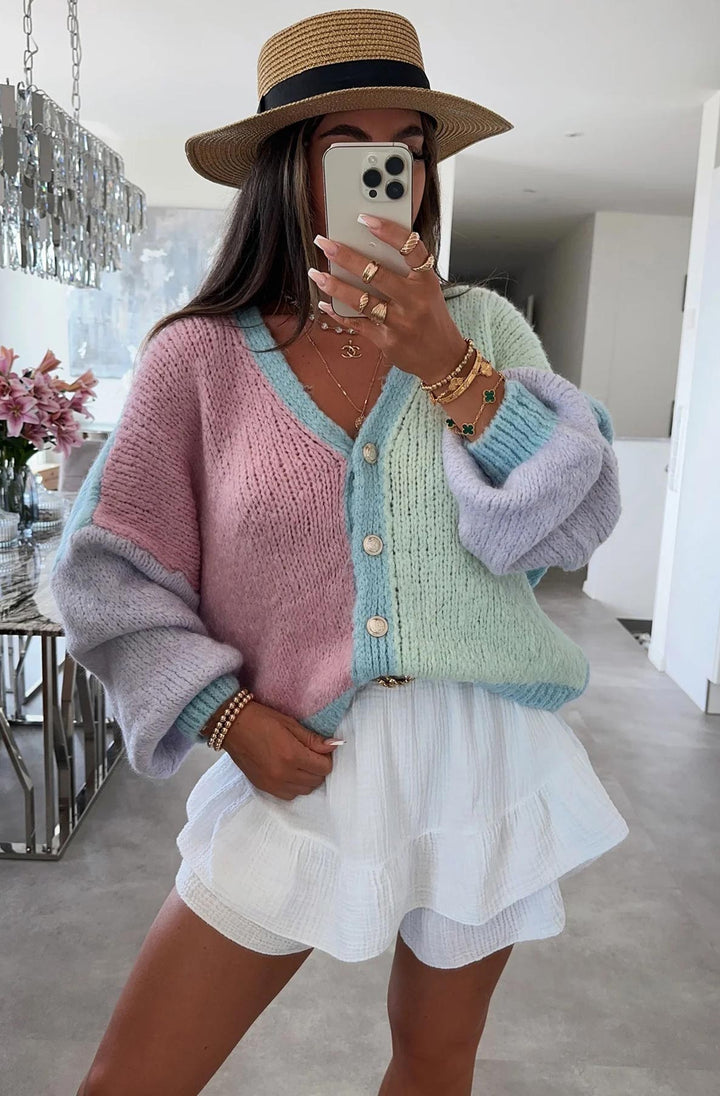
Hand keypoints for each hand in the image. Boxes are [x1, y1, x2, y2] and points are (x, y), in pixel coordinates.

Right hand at [220, 699, 341, 800]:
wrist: (231, 726)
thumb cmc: (261, 719)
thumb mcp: (290, 724)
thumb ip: (313, 739)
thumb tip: (334, 745)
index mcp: (291, 755)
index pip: (324, 768)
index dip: (326, 758)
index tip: (321, 749)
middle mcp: (283, 774)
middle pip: (316, 781)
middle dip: (319, 768)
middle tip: (312, 754)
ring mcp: (272, 784)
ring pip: (304, 790)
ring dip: (308, 779)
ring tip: (302, 763)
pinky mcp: (264, 787)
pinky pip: (289, 795)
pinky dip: (295, 786)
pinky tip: (291, 772)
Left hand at [308, 216, 467, 384]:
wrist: (443, 357)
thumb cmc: (432, 317)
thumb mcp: (428, 290)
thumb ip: (406, 271)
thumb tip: (369, 246)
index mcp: (426, 281)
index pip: (410, 249)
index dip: (388, 231)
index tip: (365, 219)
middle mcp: (413, 300)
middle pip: (376, 274)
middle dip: (346, 256)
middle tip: (325, 243)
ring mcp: (399, 322)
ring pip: (360, 300)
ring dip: (334, 285)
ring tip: (316, 273)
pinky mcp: (386, 340)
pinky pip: (356, 323)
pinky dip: (338, 313)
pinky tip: (324, 303)